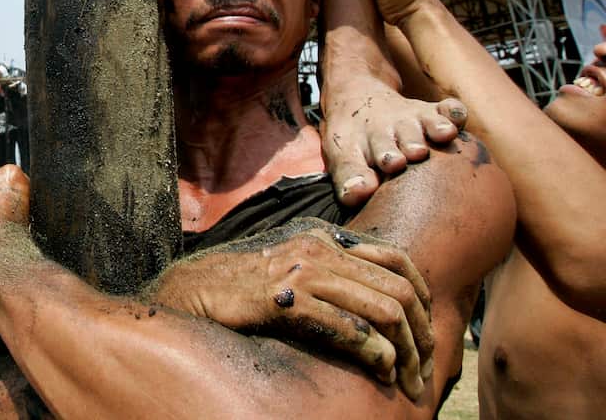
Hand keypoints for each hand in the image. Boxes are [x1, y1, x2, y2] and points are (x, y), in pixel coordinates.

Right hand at [150, 219, 432, 400]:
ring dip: (405, 351)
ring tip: (407, 379)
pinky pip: (350, 328)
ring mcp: (303, 272)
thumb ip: (323, 267)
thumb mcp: (287, 263)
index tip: (426, 329)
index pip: (395, 257)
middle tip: (424, 367)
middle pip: (398, 287)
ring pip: (383, 309)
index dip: (422, 295)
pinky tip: (380, 372)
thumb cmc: (235, 285)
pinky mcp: (287, 301)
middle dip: (421, 332)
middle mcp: (318, 247)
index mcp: (321, 235)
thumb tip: (362, 294)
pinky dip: (375, 354)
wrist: (188, 289)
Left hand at [321, 79, 467, 205]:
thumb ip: (349, 180)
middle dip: (390, 154)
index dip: (357, 178)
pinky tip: (458, 117)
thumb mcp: (342, 161)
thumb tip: (358, 193)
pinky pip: (445, 109)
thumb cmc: (354, 144)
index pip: (350, 164)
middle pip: (386, 143)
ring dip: (429, 130)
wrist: (358, 98)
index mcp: (353, 148)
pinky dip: (453, 111)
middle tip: (395, 162)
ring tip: (441, 136)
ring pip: (418, 126)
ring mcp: (407, 121)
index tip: (364, 188)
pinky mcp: (431, 112)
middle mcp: (381, 132)